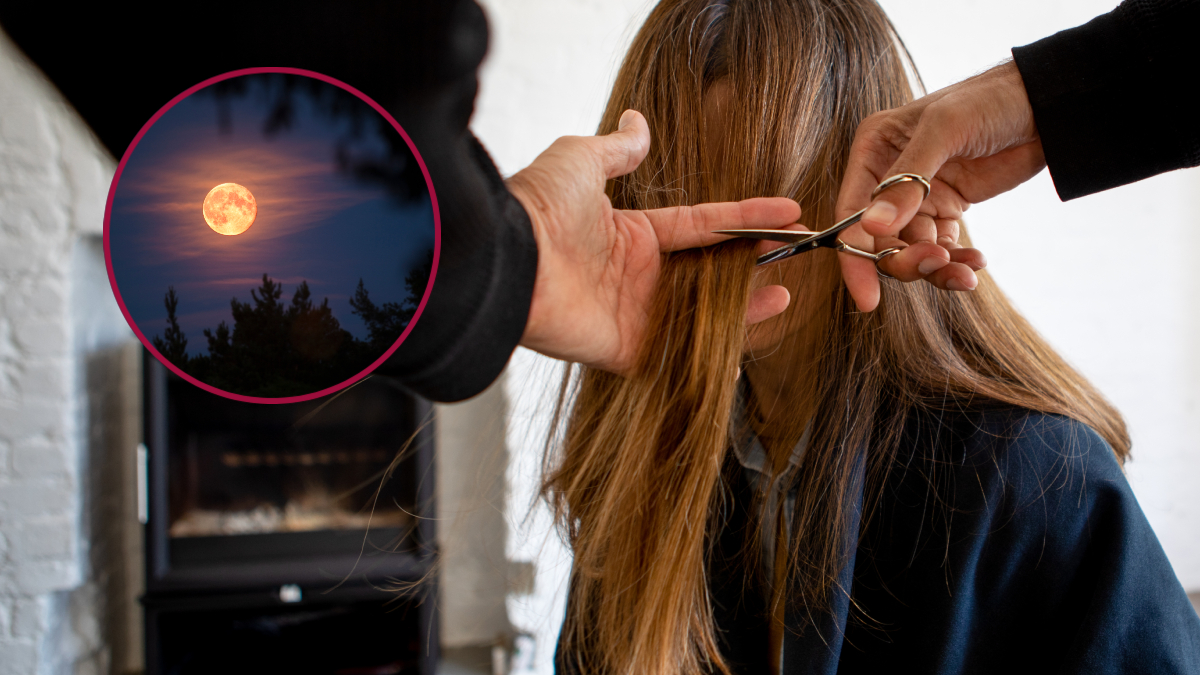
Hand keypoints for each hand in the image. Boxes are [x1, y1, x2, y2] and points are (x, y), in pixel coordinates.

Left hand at [509, 110, 800, 373]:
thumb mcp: (580, 160)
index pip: (701, 225)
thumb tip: (638, 121)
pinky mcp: (629, 351)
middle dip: (753, 264)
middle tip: (797, 254)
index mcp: (631, 233)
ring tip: (786, 294)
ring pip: (705, 314)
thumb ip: (617, 149)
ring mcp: (635, 315)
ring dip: (747, 306)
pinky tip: (755, 335)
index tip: (789, 210)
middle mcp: (638, 276)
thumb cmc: (540, 207)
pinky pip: (682, 354)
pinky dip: (719, 348)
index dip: (745, 216)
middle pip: (709, 272)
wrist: (510, 260)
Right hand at [835, 60, 1046, 310]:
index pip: (851, 213)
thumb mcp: (945, 130)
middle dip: (905, 260)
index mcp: (874, 150)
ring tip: (966, 272)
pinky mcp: (948, 209)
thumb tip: (871, 227)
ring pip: (912, 250)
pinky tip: (977, 262)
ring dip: (936, 268)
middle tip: (937, 264)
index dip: (855, 257)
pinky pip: (943, 249)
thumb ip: (907, 180)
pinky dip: (958, 263)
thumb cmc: (989, 100)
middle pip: (880, 240)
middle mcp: (888, 177)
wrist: (1043, 103)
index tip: (867, 296)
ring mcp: (919, 197)